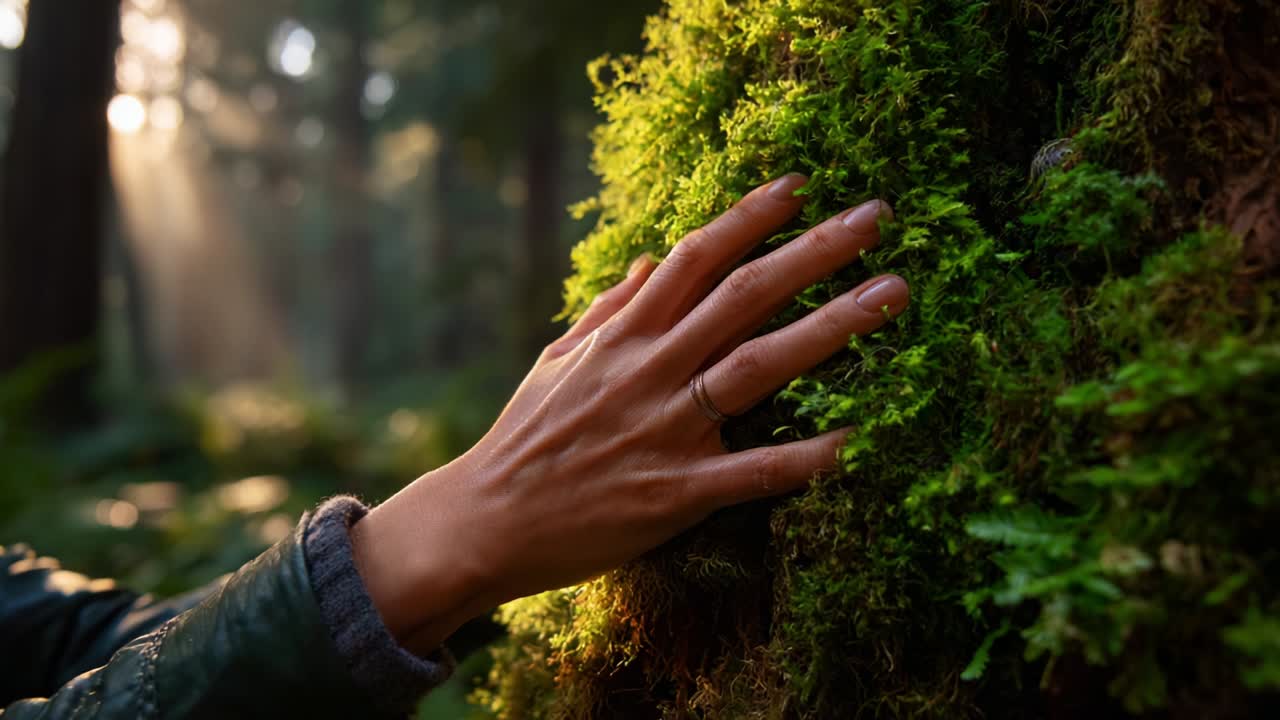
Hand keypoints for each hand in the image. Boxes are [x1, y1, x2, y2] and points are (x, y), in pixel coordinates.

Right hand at [350, 174, 909, 652]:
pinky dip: (806, 455)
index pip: (693, 258)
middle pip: (742, 296)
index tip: (801, 186)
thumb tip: (646, 258)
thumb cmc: (527, 437)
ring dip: (831, 327)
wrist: (487, 523)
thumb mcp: (559, 358)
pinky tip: (857, 436)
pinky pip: (752, 471)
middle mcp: (648, 370)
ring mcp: (664, 430)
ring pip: (757, 366)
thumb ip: (609, 308)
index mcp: (622, 335)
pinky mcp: (675, 493)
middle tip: (876, 219)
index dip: (749, 217)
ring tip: (891, 295)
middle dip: (813, 252)